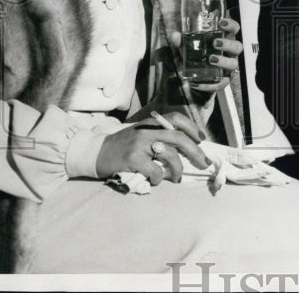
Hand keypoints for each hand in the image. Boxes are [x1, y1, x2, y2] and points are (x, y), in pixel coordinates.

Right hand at [95, 111, 209, 183]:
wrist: (95, 152)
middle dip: (195, 151)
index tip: (201, 139)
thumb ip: (158, 135)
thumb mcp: (140, 133)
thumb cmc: (121, 145)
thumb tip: (184, 148)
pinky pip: (155, 171)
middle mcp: (147, 131)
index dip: (192, 128)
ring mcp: (139, 144)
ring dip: (178, 169)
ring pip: (170, 155)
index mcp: (150, 123)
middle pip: (179, 138)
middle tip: (203, 162)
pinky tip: (156, 180)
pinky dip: (159, 178)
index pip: (176, 118)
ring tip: (177, 177)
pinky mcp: (132, 159)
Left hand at [168, 18, 243, 92]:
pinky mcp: (223, 81)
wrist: (195, 76)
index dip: (231, 25)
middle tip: (215, 43)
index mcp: (224, 39)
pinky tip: (196, 82)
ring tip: (210, 59)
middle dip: (228, 44)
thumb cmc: (196, 55)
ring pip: (233, 64)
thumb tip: (175, 35)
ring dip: (223, 61)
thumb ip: (181, 41)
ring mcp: (228, 67)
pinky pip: (220, 84)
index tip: (222, 23)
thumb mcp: (187, 47)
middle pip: (237, 47)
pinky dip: (208, 85)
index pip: (234, 29)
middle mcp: (229, 53)